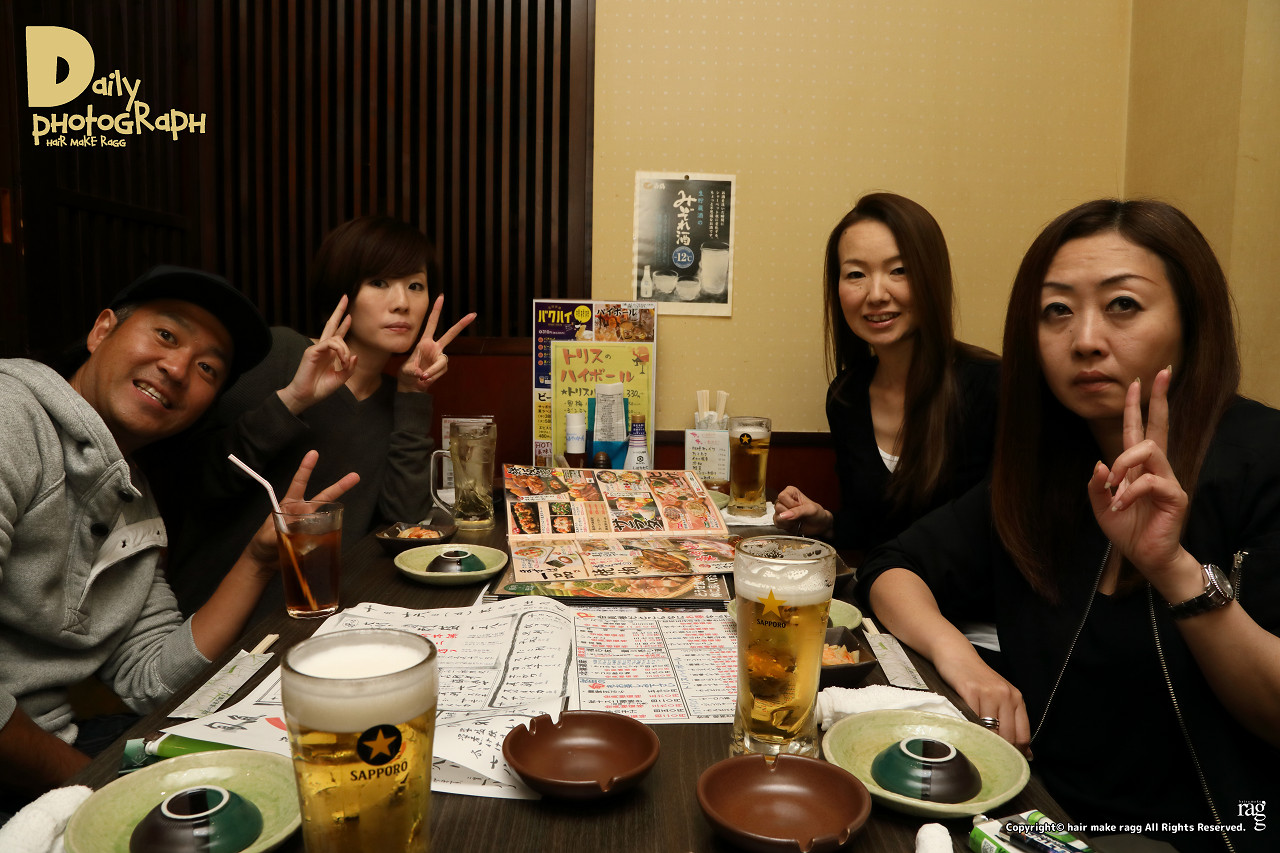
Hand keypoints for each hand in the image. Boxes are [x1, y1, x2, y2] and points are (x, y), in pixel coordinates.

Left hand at [246, 450, 360, 568]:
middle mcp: (303, 512)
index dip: (306, 468)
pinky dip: (324, 542)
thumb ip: (282, 531)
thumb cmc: (262, 544)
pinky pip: (324, 537)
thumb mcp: (268, 535)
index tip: (313, 453)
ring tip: (309, 542)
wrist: (264, 562)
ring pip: (326, 519)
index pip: (299, 483)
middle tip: (355, 476)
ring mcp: (310, 525)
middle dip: (339, 487)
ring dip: (329, 527)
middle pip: (324, 497)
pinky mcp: (314, 539)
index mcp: (289, 505)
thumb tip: (298, 528)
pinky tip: (312, 551)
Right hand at [278, 297, 356, 413]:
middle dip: (339, 310)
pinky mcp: (312, 351)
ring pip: (336, 338)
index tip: (350, 315)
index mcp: (329, 353)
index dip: (344, 324)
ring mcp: (316, 348)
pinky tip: (341, 360)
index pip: (337, 334)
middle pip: (331, 324)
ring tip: (345, 362)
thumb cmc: (320, 388)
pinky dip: (339, 350)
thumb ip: (349, 367)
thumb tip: (355, 355)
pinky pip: (330, 343)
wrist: (306, 396)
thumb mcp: (341, 378)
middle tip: (345, 296)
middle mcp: (323, 348)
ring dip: (345, 350)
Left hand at [398, 296, 476, 392]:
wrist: (411, 386)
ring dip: (433, 371)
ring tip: (422, 377)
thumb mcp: (406, 371)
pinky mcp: (442, 367)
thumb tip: (423, 374)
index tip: (441, 297)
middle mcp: (434, 347)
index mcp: (424, 342)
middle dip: (461, 325)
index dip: (436, 310)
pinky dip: (433, 376)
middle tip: (473, 314)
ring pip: (442, 362)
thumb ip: (414, 371)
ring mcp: (440, 357)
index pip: (432, 323)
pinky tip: (425, 379)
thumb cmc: (407, 375)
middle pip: (450, 335)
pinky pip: (440, 371)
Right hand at [774, 486, 832, 536]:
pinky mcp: (780, 520)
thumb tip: (784, 515)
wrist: (820, 525)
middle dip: (790, 514)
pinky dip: (786, 526)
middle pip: (778, 507)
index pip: (782, 497)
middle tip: (799, 515)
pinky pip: (777, 524)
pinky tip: (793, 524)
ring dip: (788, 521)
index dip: (791, 504)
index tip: (800, 507)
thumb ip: (797, 511)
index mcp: (791, 492)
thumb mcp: (810, 510)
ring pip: (776, 516)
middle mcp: (784, 500)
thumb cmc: (817, 514)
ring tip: (797, 520)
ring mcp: (781, 511)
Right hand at [933, 645, 1031, 754]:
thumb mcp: (999, 697)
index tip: (1005, 761)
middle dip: (998, 751)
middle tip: (987, 758)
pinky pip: (972, 719)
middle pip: (1007, 736)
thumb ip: (1012, 722)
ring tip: (975, 748)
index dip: (1015, 752)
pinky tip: (964, 732)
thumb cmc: (976, 679)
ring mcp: (988, 693)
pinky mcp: (970, 691)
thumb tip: (1027, 754)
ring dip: (982, 742)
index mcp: (1017, 698)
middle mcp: (1006, 695)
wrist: (956, 654)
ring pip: (990, 730)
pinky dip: (968, 729)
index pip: (1023, 735)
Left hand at [1087, 367, 1190, 582]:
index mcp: (1137, 468)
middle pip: (1158, 427)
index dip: (1137, 407)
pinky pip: (1149, 482)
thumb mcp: (1100, 506)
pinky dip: (1130, 492)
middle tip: (1160, 373)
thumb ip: (1096, 485)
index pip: (1138, 430)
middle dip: (1157, 399)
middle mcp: (1155, 468)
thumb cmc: (1127, 530)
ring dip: (1125, 462)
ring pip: (1149, 450)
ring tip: (1114, 484)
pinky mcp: (1174, 495)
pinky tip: (1121, 505)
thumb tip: (1100, 462)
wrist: (1146, 557)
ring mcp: (1167, 480)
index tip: (1139, 382)